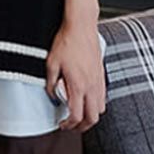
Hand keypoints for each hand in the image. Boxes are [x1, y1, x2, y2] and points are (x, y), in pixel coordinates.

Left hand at [46, 0, 105, 132]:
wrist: (81, 26)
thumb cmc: (67, 42)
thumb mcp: (51, 63)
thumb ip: (51, 83)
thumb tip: (52, 94)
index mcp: (78, 85)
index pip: (77, 115)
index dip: (69, 124)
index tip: (62, 124)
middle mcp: (91, 85)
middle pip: (93, 118)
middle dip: (82, 126)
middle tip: (72, 126)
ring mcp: (98, 80)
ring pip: (100, 108)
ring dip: (91, 115)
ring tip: (80, 114)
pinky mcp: (101, 74)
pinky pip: (103, 96)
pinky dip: (96, 104)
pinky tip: (86, 99)